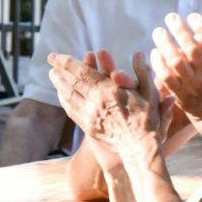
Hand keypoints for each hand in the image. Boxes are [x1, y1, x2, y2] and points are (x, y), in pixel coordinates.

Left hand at [47, 50, 170, 164]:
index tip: (57, 55)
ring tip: (52, 74)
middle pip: (72, 82)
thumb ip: (143, 72)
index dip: (68, 62)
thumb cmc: (148, 120)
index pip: (83, 72)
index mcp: (109, 90)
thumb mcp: (150, 93)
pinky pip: (71, 111)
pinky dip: (64, 100)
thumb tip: (138, 53)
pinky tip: (61, 94)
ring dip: (59, 83)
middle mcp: (95, 101)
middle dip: (59, 69)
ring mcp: (89, 115)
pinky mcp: (88, 126)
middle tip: (50, 59)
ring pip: (68, 95)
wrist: (139, 148)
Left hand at [150, 13, 201, 128]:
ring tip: (159, 31)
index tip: (192, 16)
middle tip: (170, 17)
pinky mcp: (179, 93)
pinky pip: (166, 76)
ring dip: (165, 44)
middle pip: (192, 49)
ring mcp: (193, 84)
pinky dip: (159, 63)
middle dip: (179, 30)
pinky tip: (155, 51)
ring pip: (176, 62)